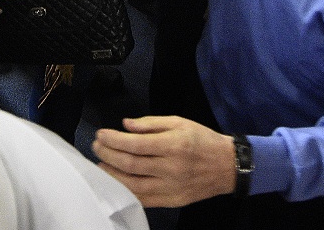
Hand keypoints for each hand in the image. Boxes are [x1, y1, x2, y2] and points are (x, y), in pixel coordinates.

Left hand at [92, 116, 237, 207]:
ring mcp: (170, 188)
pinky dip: (125, 190)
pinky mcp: (171, 201)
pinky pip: (143, 199)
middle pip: (130, 165)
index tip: (100, 134)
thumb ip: (150, 123)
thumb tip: (125, 125)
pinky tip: (115, 181)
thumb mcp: (179, 122)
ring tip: (100, 163)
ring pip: (132, 185)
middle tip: (96, 146)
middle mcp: (171, 168)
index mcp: (173, 145)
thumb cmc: (202, 140)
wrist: (227, 166)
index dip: (113, 140)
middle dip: (108, 154)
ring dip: (111, 174)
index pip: (135, 144)